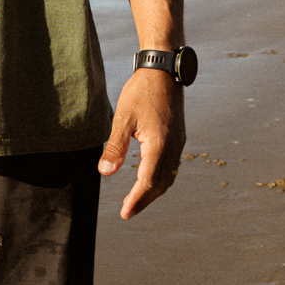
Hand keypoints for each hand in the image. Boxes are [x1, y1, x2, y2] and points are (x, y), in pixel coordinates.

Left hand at [98, 69, 185, 219]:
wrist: (163, 70)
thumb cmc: (141, 91)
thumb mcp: (122, 118)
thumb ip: (115, 147)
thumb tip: (105, 172)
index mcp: (159, 144)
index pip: (147, 182)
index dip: (136, 200)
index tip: (125, 214)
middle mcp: (173, 147)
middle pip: (160, 184)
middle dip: (144, 200)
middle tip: (128, 211)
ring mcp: (178, 142)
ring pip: (168, 177)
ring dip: (153, 191)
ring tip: (137, 199)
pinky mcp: (178, 137)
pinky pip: (172, 166)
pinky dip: (160, 178)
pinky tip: (149, 178)